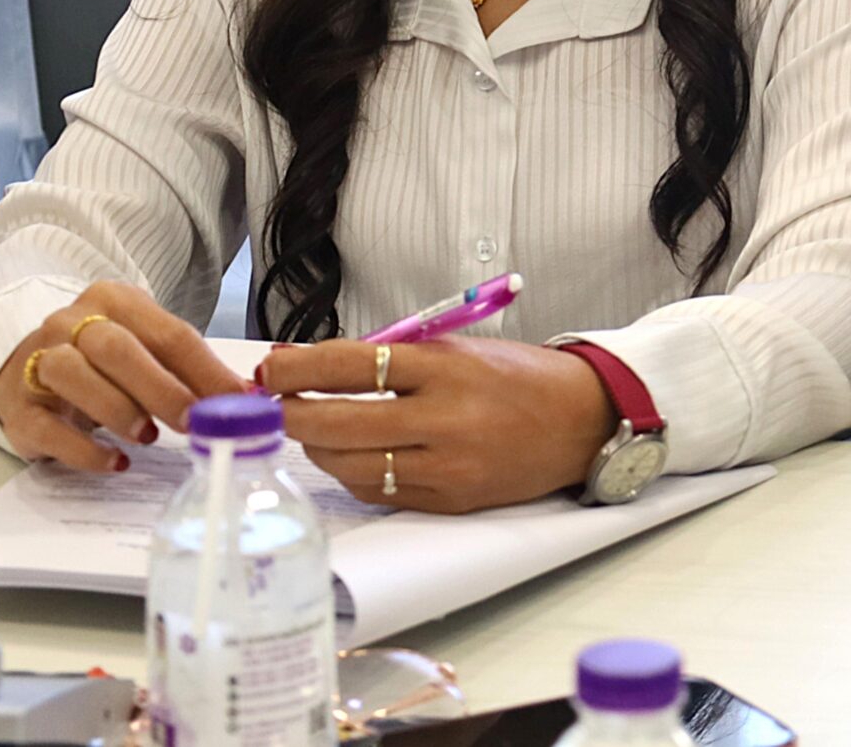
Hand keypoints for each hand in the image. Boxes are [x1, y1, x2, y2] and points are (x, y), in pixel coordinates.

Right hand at [0, 282, 250, 469]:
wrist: (26, 368)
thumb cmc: (102, 361)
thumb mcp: (147, 350)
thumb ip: (189, 370)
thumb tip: (243, 399)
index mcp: (114, 301)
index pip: (169, 333)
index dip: (206, 371)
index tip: (236, 402)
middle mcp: (70, 324)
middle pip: (116, 348)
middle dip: (160, 387)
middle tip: (192, 421)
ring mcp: (37, 362)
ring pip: (72, 374)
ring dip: (116, 408)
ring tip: (147, 437)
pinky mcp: (16, 407)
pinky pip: (45, 427)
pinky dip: (83, 448)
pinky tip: (114, 461)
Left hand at [261, 337, 617, 512]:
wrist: (582, 421)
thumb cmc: (518, 377)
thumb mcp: (458, 349)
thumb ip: (392, 358)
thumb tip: (311, 364)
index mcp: (447, 368)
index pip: (352, 364)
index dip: (299, 369)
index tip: (270, 368)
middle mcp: (444, 419)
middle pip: (338, 422)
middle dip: (290, 414)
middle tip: (268, 404)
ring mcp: (446, 467)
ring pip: (349, 464)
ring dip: (317, 446)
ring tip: (308, 427)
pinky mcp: (448, 501)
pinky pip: (377, 491)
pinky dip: (352, 472)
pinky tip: (348, 454)